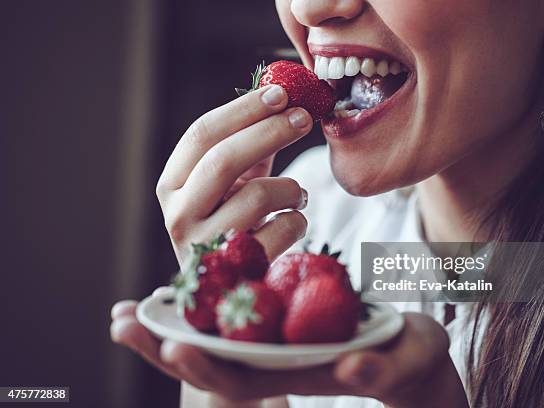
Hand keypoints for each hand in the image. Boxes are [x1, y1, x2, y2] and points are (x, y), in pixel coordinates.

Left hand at [111, 295, 467, 407]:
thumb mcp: (402, 360)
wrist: (406, 351)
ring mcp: (271, 342)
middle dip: (165, 347)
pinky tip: (171, 287)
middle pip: (210, 361)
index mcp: (297, 373)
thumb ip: (378, 367)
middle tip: (121, 324)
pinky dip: (198, 300)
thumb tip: (350, 369)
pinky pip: (229, 311)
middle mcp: (274, 362)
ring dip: (168, 324)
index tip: (173, 344)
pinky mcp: (276, 319)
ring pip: (212, 337)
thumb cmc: (409, 359)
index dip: (206, 364)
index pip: (242, 379)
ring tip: (125, 311)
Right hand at [155, 84, 312, 264]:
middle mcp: (178, 215)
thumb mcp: (232, 182)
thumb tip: (284, 98)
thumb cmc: (232, 221)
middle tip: (303, 118)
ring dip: (291, 187)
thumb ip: (249, 145)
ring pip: (259, 196)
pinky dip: (297, 220)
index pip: (202, 135)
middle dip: (270, 131)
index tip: (280, 93)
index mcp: (172, 185)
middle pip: (224, 159)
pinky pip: (282, 229)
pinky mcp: (237, 270)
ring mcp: (205, 246)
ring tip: (297, 194)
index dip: (243, 110)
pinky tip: (292, 222)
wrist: (228, 284)